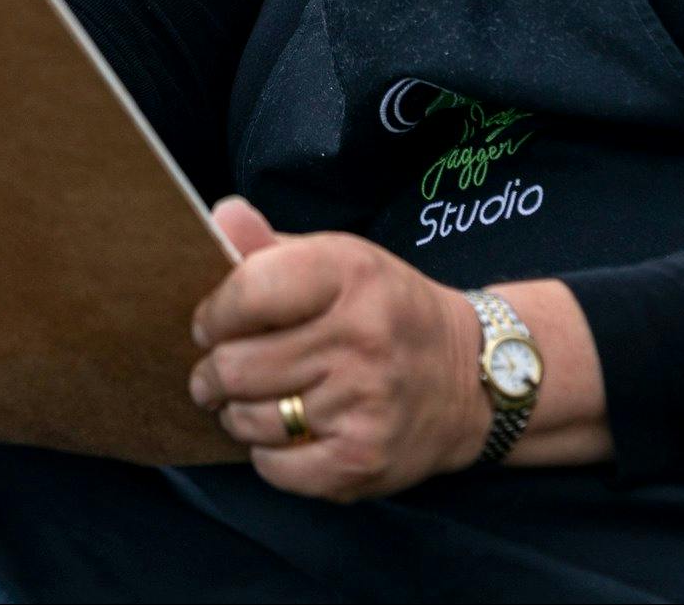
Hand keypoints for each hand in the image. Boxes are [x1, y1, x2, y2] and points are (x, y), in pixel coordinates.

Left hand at [187, 198, 490, 501]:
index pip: (248, 292)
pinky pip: (273, 467)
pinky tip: (287, 434)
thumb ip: (270, 245)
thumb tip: (220, 216)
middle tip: (218, 372)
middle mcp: (361, 337)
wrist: (471, 378)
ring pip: (247, 419)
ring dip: (236, 414)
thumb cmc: (385, 311)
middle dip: (212, 373)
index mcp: (351, 274)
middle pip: (235, 366)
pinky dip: (268, 454)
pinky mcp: (362, 460)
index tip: (211, 325)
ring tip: (252, 401)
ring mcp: (364, 403)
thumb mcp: (340, 260)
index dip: (213, 315)